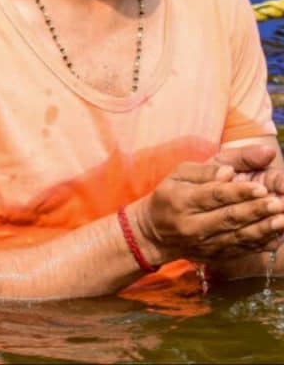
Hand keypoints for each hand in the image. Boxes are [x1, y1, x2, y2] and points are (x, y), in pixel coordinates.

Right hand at [129, 145, 283, 264]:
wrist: (153, 233)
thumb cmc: (170, 196)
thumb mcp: (180, 173)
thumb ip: (207, 169)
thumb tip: (231, 171)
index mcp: (181, 201)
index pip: (213, 196)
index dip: (238, 192)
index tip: (260, 187)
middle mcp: (192, 226)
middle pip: (228, 218)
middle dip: (256, 211)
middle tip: (279, 203)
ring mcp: (205, 244)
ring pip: (238, 237)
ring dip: (264, 229)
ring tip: (283, 220)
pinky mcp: (215, 256)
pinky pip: (242, 251)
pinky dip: (262, 244)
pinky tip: (278, 235)